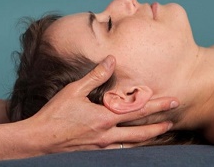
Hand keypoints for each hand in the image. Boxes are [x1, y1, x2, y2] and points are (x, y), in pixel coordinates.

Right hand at [26, 55, 177, 152]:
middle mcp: (107, 133)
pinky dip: (133, 147)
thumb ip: (95, 76)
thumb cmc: (55, 114)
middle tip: (175, 118)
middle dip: (160, 123)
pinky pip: (120, 152)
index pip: (137, 109)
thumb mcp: (74, 90)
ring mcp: (103, 146)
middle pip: (141, 130)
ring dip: (150, 137)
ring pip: (133, 144)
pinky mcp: (96, 154)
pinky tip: (137, 145)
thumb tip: (111, 60)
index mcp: (104, 116)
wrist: (39, 141)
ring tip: (162, 131)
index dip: (157, 104)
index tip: (173, 100)